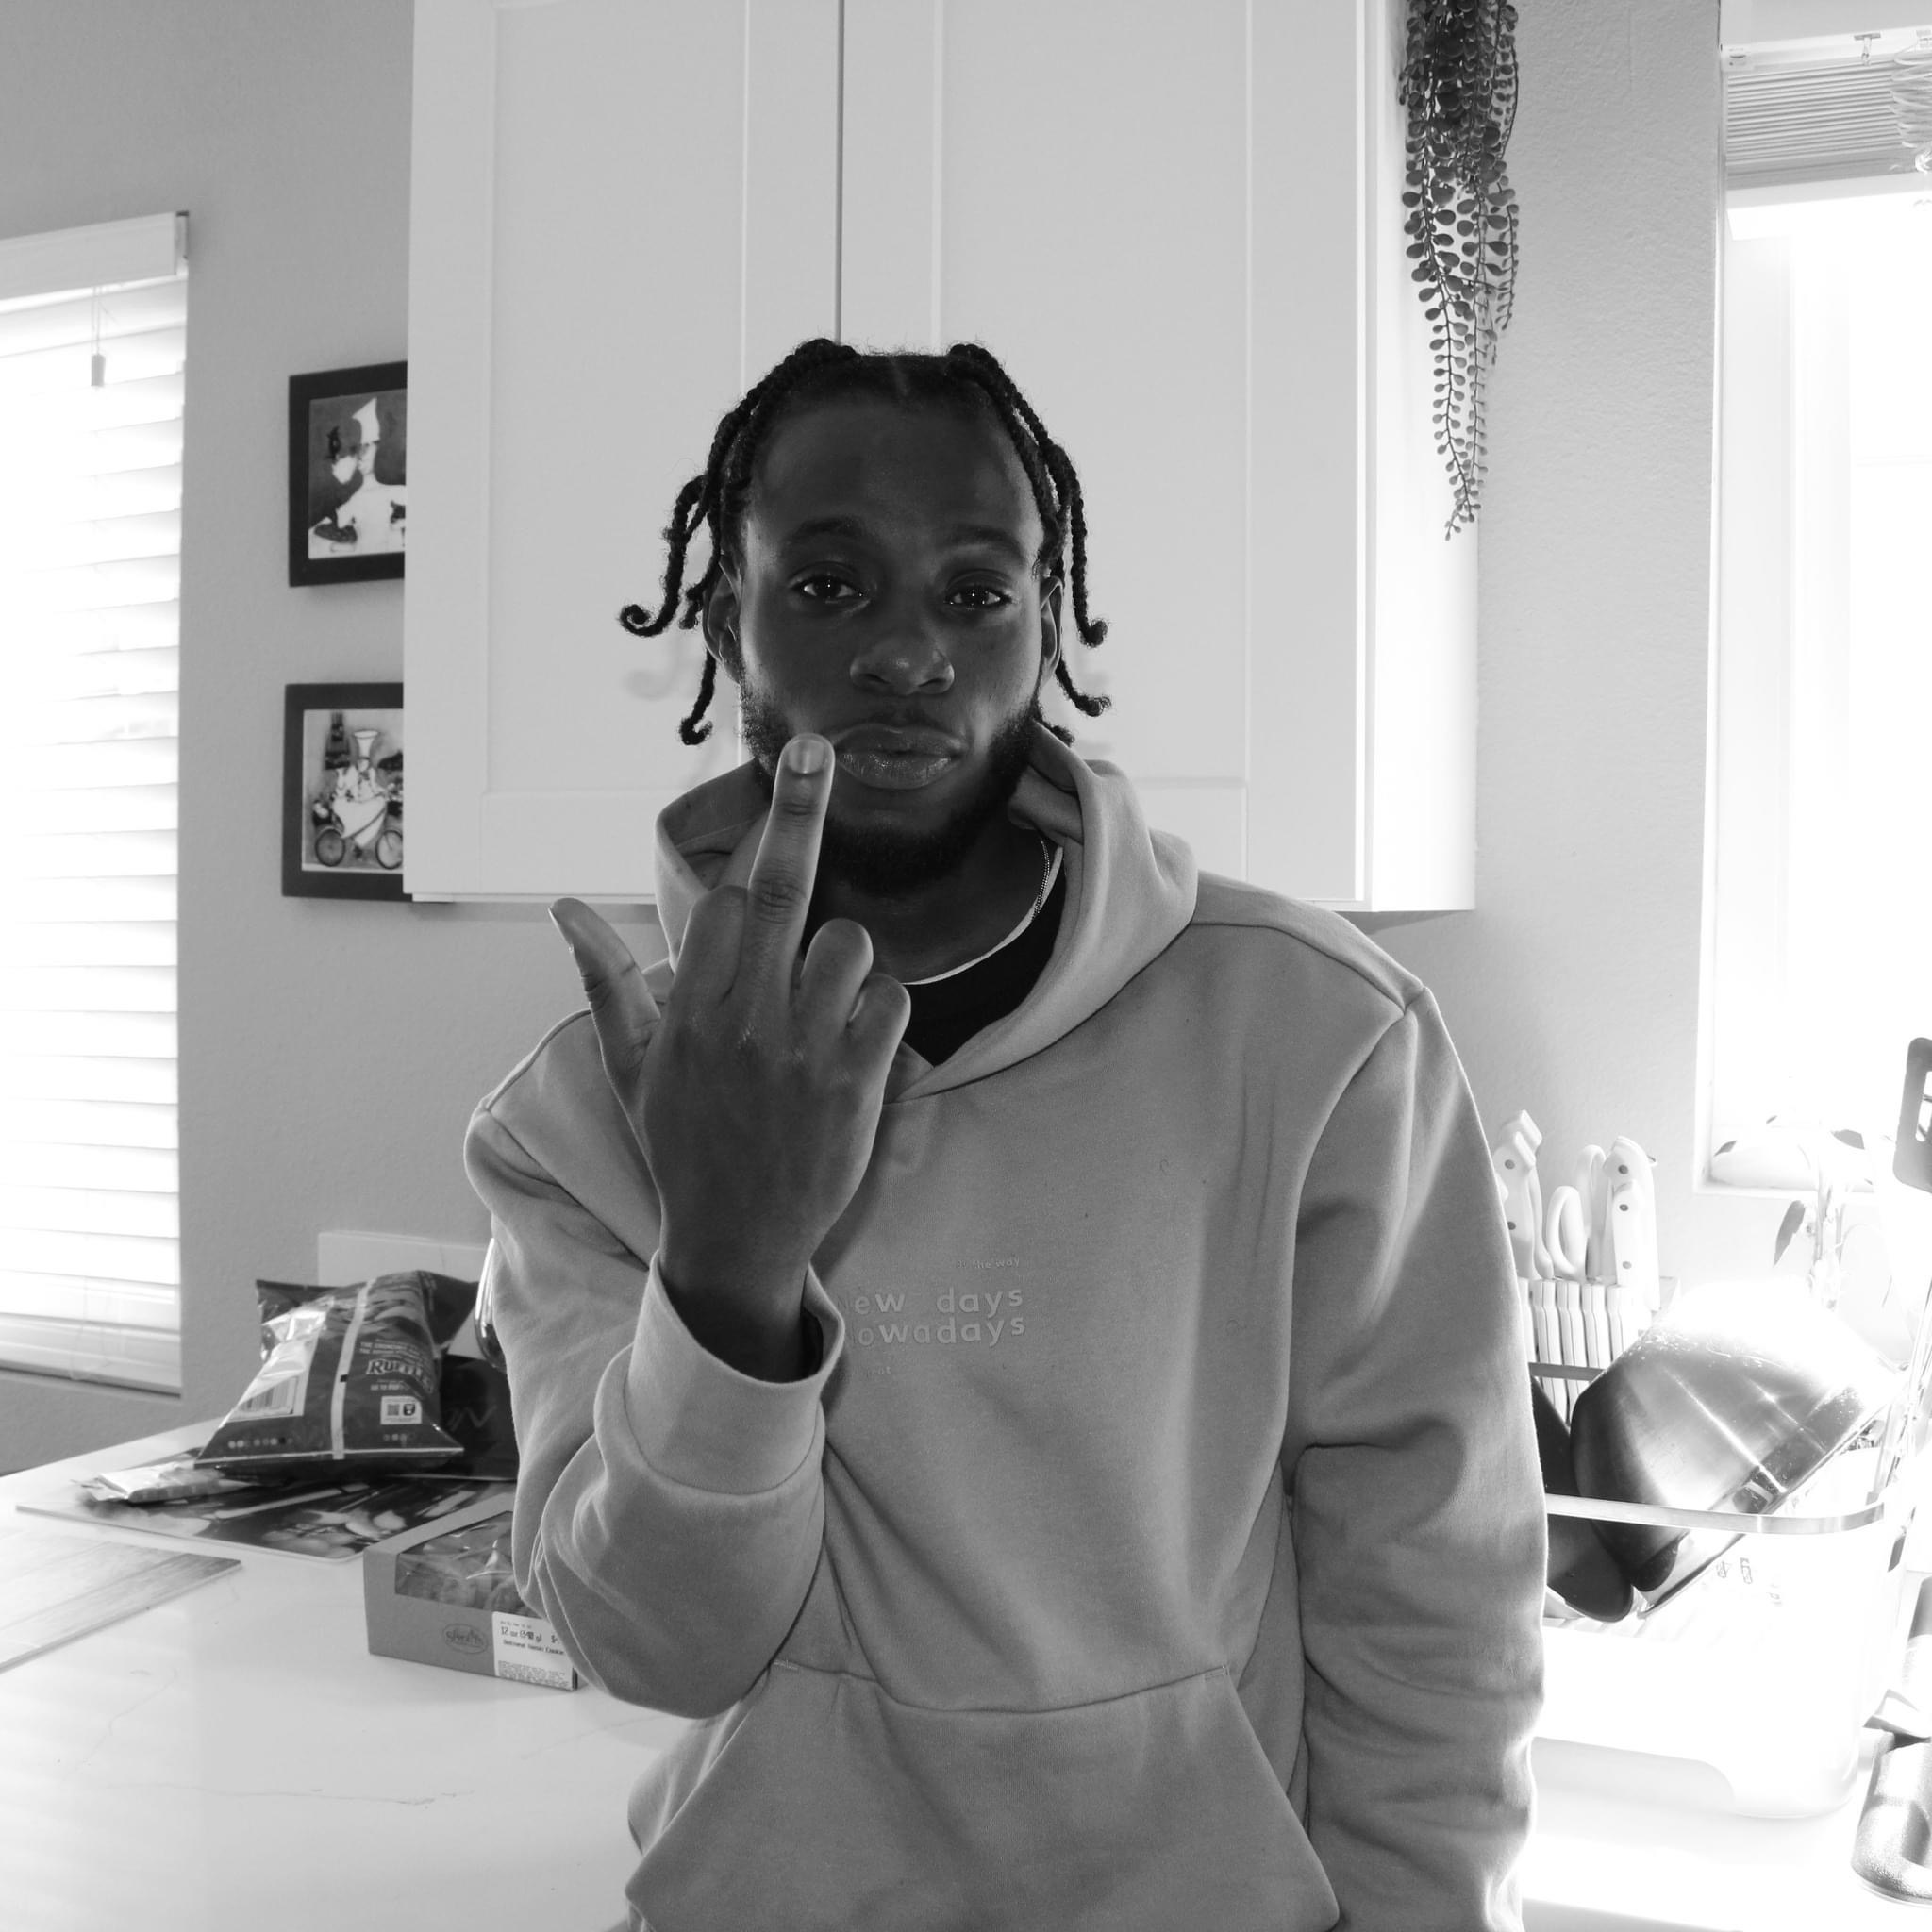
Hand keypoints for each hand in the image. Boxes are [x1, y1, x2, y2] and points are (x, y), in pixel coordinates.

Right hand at [550, 733, 909, 1347]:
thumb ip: (605, 980)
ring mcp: (802, 1053)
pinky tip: (854, 1044)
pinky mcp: (857, 1084)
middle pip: (777, 893)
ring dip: (844, 959)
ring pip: (848, 946)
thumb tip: (564, 906)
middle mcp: (742, 1023)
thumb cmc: (681, 1143)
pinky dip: (882, 1011)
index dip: (754, 846)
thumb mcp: (628, 1067)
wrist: (736, 1242)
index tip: (779, 783)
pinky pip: (892, 1002)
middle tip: (812, 749)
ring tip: (820, 1006)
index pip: (721, 901)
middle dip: (796, 812)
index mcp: (687, 1013)